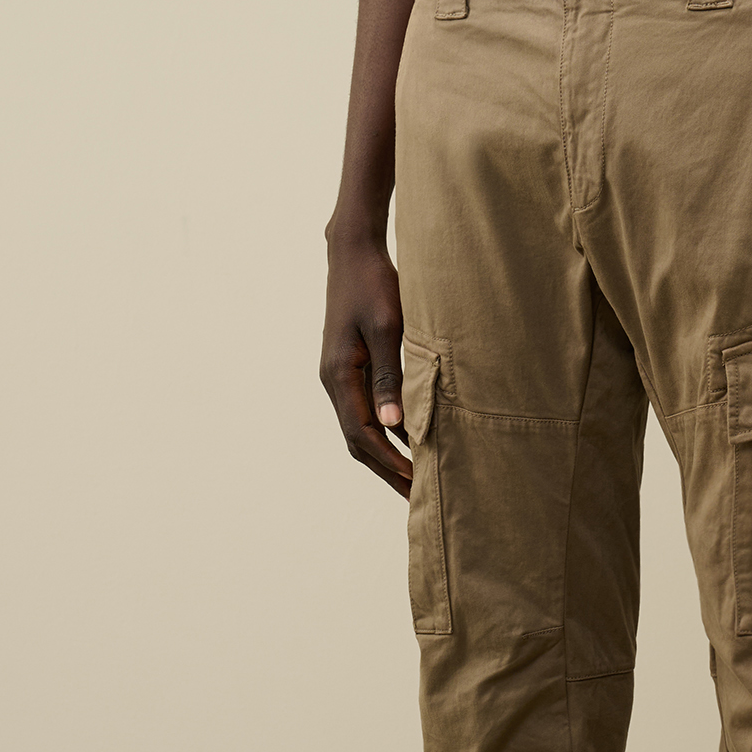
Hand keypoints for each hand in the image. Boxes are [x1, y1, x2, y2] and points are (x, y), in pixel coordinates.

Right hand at [319, 239, 413, 498]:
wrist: (354, 252)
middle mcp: (334, 382)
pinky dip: (388, 434)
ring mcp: (340, 377)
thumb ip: (390, 377)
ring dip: (387, 457)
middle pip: (359, 442)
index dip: (390, 463)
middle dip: (388, 471)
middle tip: (417, 499)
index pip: (363, 434)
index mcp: (338, 376)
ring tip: (416, 480)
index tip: (416, 484)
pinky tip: (412, 444)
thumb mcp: (388, 328)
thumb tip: (392, 427)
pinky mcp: (352, 370)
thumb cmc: (374, 285)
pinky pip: (367, 412)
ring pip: (361, 430)